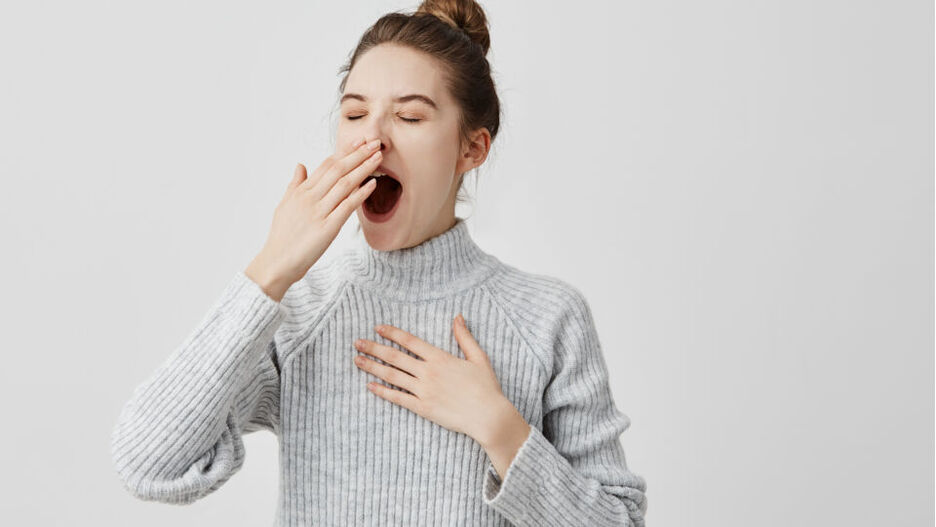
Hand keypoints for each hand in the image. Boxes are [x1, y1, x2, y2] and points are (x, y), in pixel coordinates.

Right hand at [246, 136, 382, 300]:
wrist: (277, 262)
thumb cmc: (282, 236)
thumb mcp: (285, 205)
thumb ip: (295, 184)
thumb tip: (301, 165)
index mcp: (301, 191)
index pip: (326, 165)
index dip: (345, 152)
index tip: (360, 142)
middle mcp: (310, 197)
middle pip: (338, 169)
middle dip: (358, 154)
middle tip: (375, 143)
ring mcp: (319, 211)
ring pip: (344, 184)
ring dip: (363, 168)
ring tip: (378, 157)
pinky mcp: (327, 227)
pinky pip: (346, 206)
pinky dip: (360, 193)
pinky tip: (372, 184)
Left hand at [352, 314, 509, 441]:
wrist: (488, 416)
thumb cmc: (486, 387)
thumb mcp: (478, 357)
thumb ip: (464, 337)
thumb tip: (457, 317)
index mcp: (440, 358)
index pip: (410, 341)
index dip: (392, 333)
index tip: (377, 328)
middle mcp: (428, 372)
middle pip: (395, 357)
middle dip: (374, 348)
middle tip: (357, 342)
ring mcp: (424, 391)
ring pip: (392, 376)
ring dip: (373, 367)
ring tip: (357, 360)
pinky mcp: (423, 408)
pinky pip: (398, 398)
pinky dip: (382, 392)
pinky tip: (370, 386)